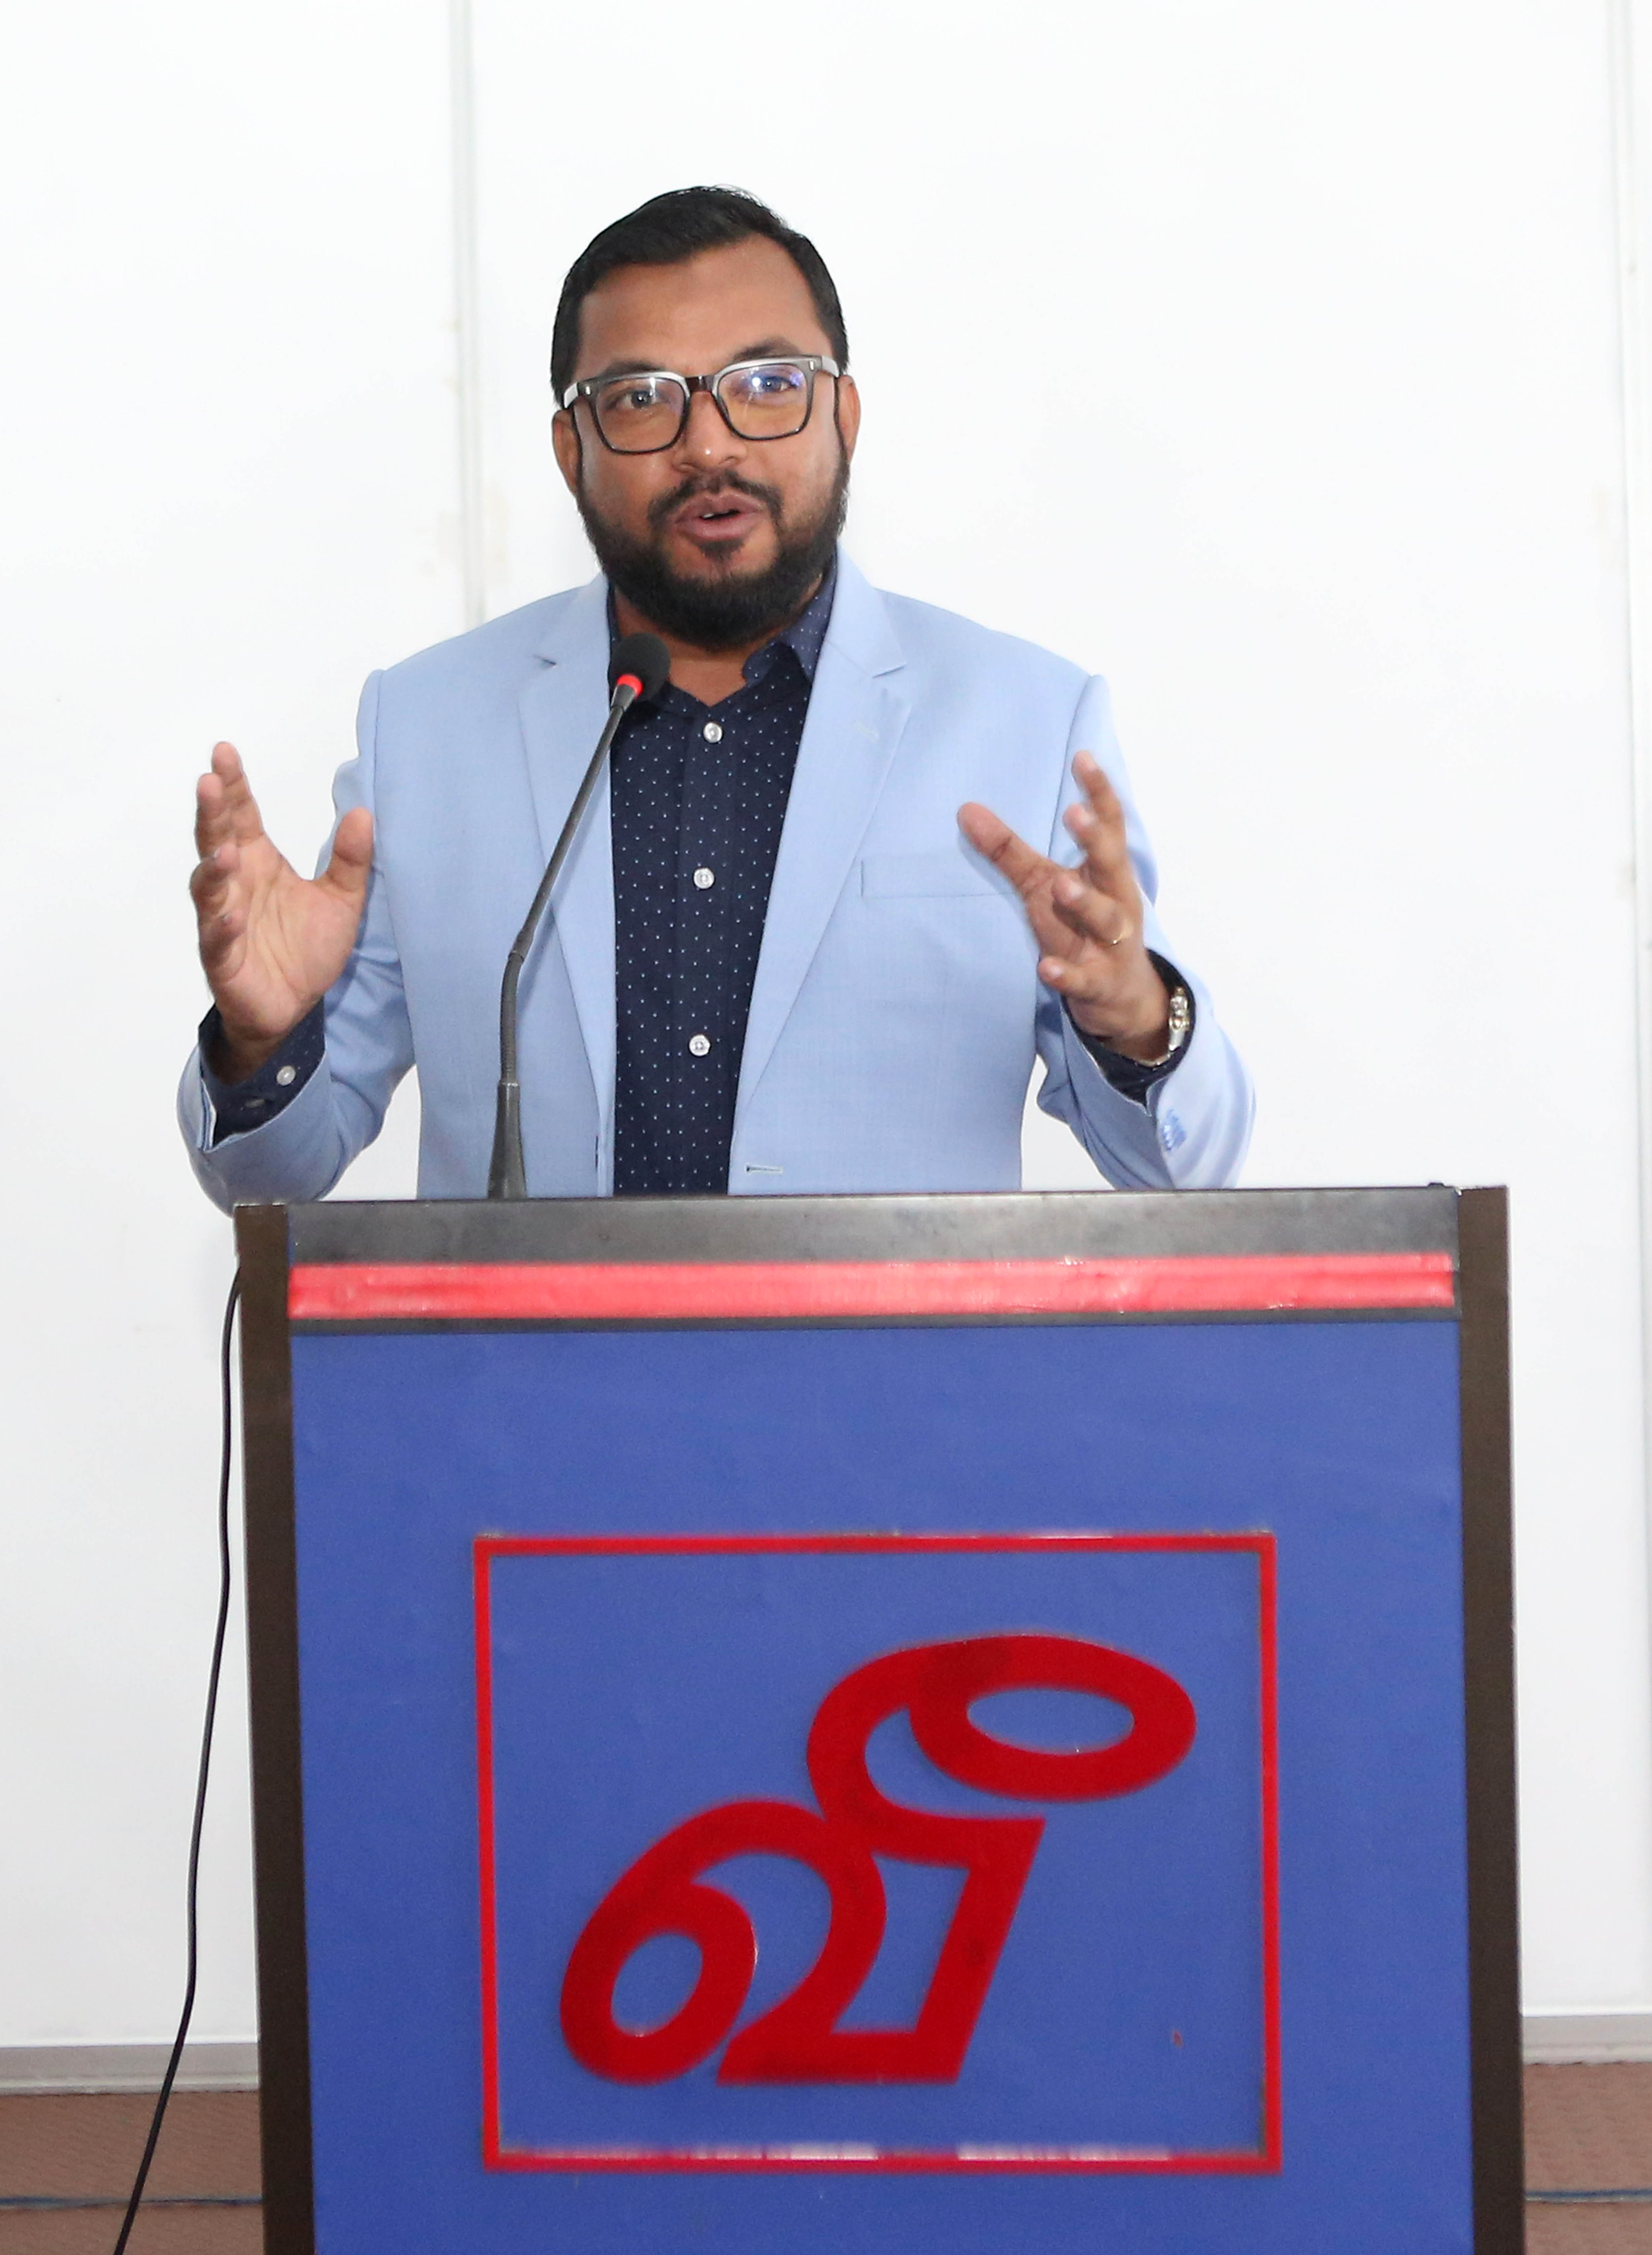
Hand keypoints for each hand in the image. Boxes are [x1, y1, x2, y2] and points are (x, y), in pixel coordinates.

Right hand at [190, 741, 372, 1081]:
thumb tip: (364, 813)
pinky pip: (216, 941)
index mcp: (259, 863)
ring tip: (225, 851)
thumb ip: (351, 860)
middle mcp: (235, 886)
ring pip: (208, 889)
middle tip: (208, 781)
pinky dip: (220, 927)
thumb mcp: (342, 901)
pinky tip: (229, 915)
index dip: (231, 786)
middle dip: (210, 813)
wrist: (293, 1008)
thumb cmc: (306, 949)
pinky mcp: (223, 960)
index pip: (241, 816)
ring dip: (213, 869)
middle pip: (216, 841)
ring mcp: (222, 922)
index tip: (223, 752)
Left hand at [958, 751, 1170, 1058]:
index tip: (1083, 758)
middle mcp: (1116, 902)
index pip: (1109, 827)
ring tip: (1061, 884)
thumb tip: (965, 809)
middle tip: (1075, 813)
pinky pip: (1084, 979)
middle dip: (1096, 840)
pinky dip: (1067, 975)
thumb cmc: (1080, 927)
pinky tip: (1045, 968)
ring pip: (1104, 920)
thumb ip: (1009, 851)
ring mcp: (1111, 945)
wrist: (1120, 996)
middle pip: (1112, 865)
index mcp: (1107, 873)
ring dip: (1084, 902)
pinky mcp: (1099, 983)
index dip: (1099, 793)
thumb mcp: (1043, 886)